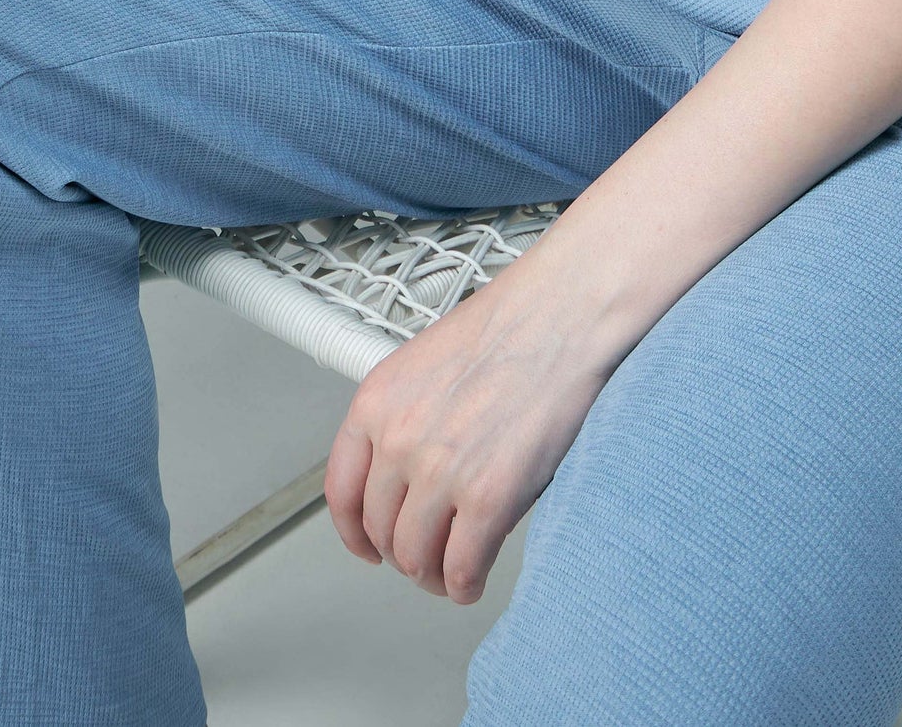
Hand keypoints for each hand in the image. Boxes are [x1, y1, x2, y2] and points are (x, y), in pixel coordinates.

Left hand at [323, 260, 613, 604]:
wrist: (561, 315)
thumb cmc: (510, 327)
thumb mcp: (425, 364)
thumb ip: (404, 416)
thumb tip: (403, 473)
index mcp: (376, 401)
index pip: (340, 492)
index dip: (354, 532)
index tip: (367, 545)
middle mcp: (398, 440)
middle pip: (381, 531)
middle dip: (402, 554)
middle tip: (426, 556)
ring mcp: (440, 472)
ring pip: (416, 558)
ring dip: (432, 575)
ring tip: (451, 571)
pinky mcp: (488, 498)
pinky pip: (461, 568)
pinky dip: (465, 585)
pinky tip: (474, 579)